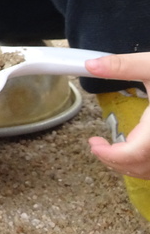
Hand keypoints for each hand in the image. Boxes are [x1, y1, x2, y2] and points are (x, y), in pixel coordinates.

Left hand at [85, 53, 149, 179]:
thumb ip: (122, 66)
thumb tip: (90, 64)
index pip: (131, 155)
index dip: (108, 156)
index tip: (94, 144)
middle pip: (142, 169)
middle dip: (116, 162)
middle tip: (99, 148)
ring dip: (134, 166)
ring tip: (116, 150)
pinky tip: (142, 148)